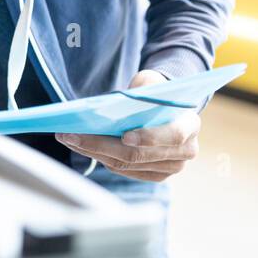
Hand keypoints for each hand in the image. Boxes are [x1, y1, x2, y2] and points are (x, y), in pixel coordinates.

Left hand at [55, 70, 200, 180]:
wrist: (165, 109)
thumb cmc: (156, 93)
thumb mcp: (152, 81)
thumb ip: (143, 86)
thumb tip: (119, 101)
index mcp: (190, 125)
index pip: (173, 135)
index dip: (149, 137)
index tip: (125, 136)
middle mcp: (185, 151)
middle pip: (139, 155)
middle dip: (101, 145)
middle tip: (71, 135)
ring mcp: (171, 167)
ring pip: (126, 165)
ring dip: (93, 152)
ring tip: (67, 139)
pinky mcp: (155, 175)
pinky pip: (123, 170)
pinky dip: (99, 158)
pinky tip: (79, 146)